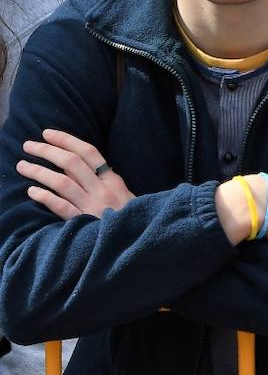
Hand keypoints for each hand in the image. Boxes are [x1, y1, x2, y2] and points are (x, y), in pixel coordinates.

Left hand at [18, 130, 133, 218]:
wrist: (138, 240)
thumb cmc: (129, 220)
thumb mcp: (123, 196)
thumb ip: (103, 182)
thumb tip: (73, 166)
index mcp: (113, 181)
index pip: (89, 153)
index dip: (66, 140)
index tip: (47, 133)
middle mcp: (103, 190)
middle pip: (72, 163)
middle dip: (47, 151)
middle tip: (28, 145)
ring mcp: (93, 207)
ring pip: (63, 183)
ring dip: (39, 172)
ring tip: (22, 166)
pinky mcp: (84, 224)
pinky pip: (61, 207)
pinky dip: (45, 197)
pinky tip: (32, 191)